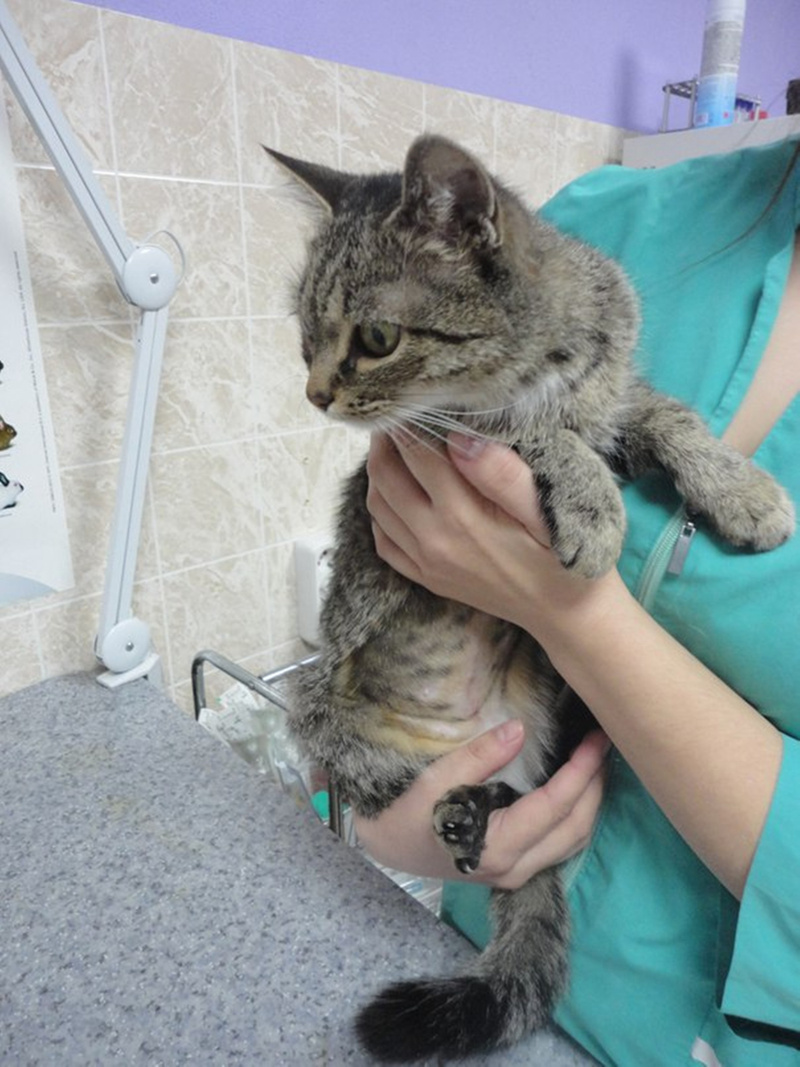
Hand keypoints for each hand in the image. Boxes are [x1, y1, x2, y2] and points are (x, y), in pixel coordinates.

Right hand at [353, 720, 608, 889]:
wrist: (390, 845)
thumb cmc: (408, 811)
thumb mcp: (436, 779)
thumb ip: (480, 755)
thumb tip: (520, 729)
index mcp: (497, 847)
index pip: (554, 806)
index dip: (581, 771)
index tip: (596, 738)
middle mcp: (515, 868)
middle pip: (575, 827)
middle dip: (596, 785)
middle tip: (604, 744)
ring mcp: (518, 874)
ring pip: (573, 840)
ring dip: (591, 801)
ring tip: (596, 761)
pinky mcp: (517, 868)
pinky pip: (561, 843)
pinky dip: (576, 813)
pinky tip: (577, 786)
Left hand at [366, 432, 614, 640]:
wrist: (565, 614)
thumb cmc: (561, 554)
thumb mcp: (544, 508)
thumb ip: (501, 471)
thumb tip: (459, 437)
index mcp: (462, 514)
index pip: (416, 453)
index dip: (409, 422)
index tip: (412, 400)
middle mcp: (434, 539)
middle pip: (386, 475)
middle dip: (386, 441)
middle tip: (396, 415)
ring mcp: (425, 562)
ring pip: (377, 505)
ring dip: (378, 472)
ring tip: (393, 447)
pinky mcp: (426, 578)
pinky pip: (383, 542)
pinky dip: (379, 513)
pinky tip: (394, 495)